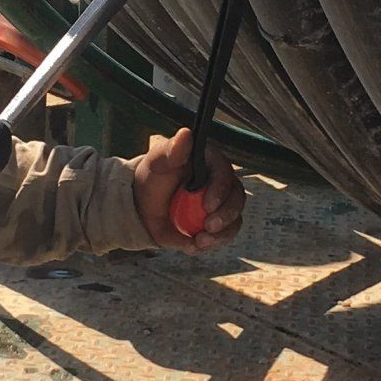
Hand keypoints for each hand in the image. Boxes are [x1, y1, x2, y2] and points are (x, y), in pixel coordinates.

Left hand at [133, 128, 243, 252]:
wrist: (143, 208)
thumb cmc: (152, 178)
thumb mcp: (157, 163)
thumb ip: (172, 150)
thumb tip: (186, 134)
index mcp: (211, 164)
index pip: (225, 174)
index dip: (220, 190)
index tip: (207, 205)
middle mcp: (222, 184)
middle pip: (237, 199)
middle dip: (226, 216)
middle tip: (208, 227)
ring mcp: (221, 207)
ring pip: (234, 221)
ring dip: (221, 235)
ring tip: (199, 242)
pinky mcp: (216, 226)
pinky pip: (223, 237)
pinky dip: (210, 245)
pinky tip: (192, 247)